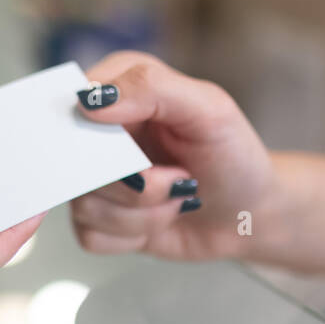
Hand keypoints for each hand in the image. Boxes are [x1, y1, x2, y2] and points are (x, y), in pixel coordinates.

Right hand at [71, 51, 274, 259]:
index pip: (75, 102)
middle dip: (135, 182)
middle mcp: (99, 132)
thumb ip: (152, 88)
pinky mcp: (96, 219)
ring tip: (177, 196)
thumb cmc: (234, 156)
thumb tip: (89, 101)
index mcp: (119, 88)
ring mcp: (95, 176)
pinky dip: (132, 234)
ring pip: (83, 204)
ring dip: (142, 211)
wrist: (249, 214)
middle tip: (179, 177)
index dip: (98, 132)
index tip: (137, 153)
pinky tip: (160, 219)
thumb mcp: (209, 109)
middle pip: (76, 160)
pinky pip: (89, 235)